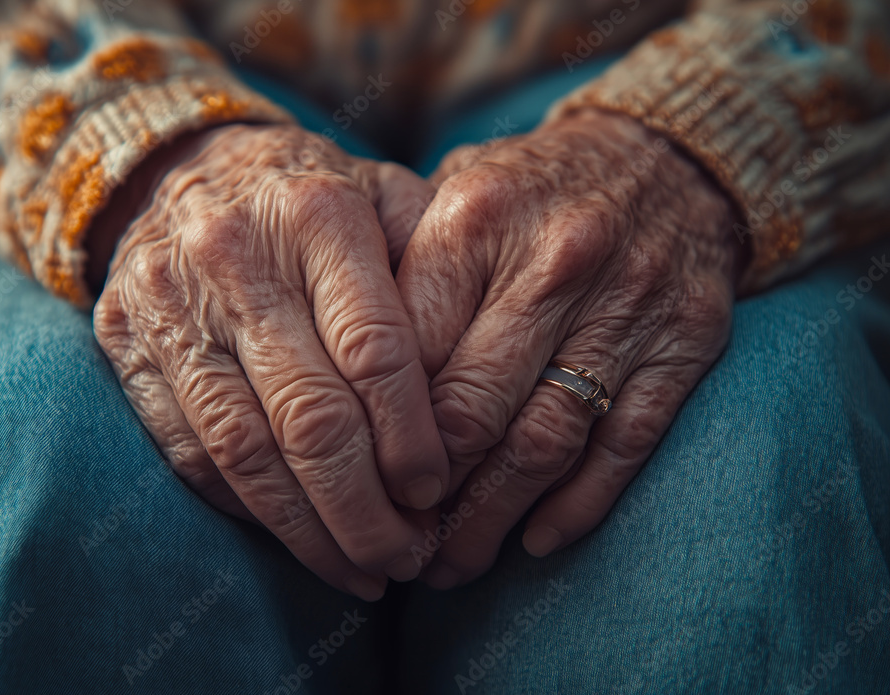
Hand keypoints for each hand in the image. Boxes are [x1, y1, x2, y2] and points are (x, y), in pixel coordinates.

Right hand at [92, 124, 447, 598]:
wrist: (181, 172)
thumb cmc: (310, 201)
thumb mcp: (382, 201)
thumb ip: (433, 273)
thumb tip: (475, 391)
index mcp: (317, 214)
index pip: (376, 350)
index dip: (410, 437)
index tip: (436, 494)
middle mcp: (235, 257)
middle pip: (310, 417)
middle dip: (365, 509)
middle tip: (407, 560)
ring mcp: (169, 305)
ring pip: (244, 450)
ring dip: (308, 530)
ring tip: (361, 573)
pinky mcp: (125, 347)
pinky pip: (188, 452)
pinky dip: (245, 509)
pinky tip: (294, 537)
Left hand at [396, 109, 746, 587]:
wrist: (666, 159)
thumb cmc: (532, 191)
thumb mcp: (456, 196)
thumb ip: (402, 270)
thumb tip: (340, 377)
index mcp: (475, 219)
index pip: (409, 353)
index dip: (376, 434)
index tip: (356, 483)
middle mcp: (552, 261)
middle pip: (473, 409)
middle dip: (428, 495)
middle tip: (398, 543)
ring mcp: (625, 305)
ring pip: (546, 440)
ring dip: (494, 517)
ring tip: (455, 562)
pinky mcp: (685, 343)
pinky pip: (625, 444)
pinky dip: (579, 504)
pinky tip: (537, 539)